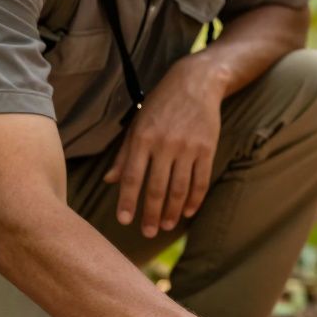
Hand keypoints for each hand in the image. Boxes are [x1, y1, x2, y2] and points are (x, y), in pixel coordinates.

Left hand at [104, 54, 226, 237]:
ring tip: (165, 226)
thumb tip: (109, 180)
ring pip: (179, 188)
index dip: (128, 201)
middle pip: (156, 188)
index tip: (124, 221)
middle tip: (146, 233)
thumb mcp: (138, 123)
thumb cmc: (161, 104)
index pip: (133, 177)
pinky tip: (187, 212)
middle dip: (150, 214)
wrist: (196, 83)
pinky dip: (194, 200)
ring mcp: (188, 148)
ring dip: (171, 211)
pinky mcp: (207, 149)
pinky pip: (200, 181)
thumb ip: (124, 153)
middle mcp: (165, 144)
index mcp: (143, 138)